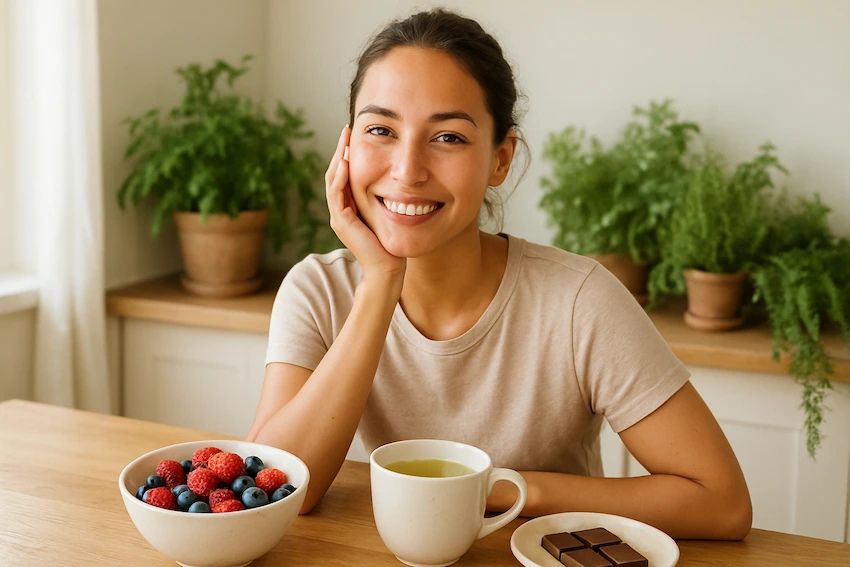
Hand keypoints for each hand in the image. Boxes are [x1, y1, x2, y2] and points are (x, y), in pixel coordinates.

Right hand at [325, 126, 405, 285]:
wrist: (388, 269)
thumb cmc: (393, 243)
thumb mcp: (389, 212)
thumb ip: (387, 196)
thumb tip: (401, 177)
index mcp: (350, 205)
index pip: (344, 173)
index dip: (348, 153)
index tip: (356, 133)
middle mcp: (341, 209)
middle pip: (335, 172)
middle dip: (341, 150)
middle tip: (347, 129)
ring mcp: (339, 216)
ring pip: (333, 180)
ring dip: (339, 159)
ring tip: (345, 140)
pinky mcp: (342, 223)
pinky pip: (337, 195)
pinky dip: (341, 178)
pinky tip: (347, 163)